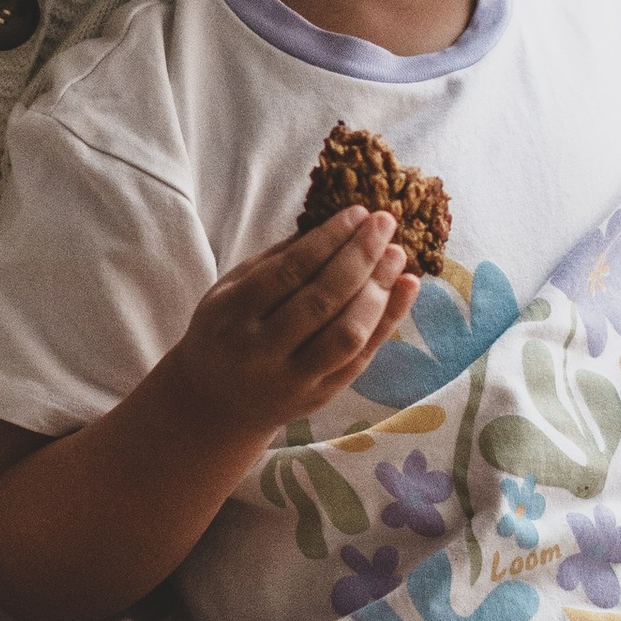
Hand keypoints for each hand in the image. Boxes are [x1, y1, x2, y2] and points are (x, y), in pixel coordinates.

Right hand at [155, 206, 415, 450]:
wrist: (216, 406)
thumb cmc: (225, 333)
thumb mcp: (231, 291)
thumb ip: (277, 260)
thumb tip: (332, 224)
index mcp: (231, 315)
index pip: (289, 271)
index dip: (328, 240)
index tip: (357, 213)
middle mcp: (260, 351)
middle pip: (322, 300)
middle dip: (360, 257)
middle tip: (386, 223)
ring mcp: (292, 380)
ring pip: (346, 334)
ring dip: (378, 291)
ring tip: (396, 256)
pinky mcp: (318, 397)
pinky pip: (360, 358)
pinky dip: (387, 321)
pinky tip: (404, 289)